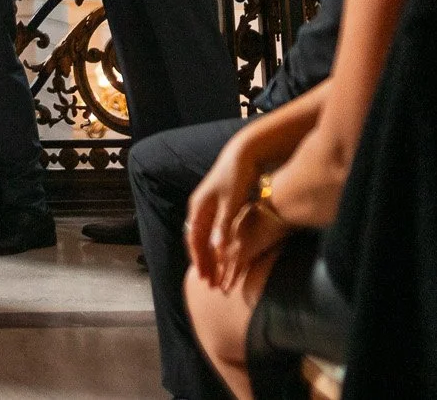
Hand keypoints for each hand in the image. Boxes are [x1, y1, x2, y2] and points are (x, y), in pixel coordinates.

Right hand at [187, 134, 265, 285]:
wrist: (243, 155)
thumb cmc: (237, 177)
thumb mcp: (231, 203)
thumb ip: (223, 225)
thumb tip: (216, 248)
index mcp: (198, 207)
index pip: (194, 240)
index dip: (199, 260)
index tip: (205, 278)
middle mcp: (199, 208)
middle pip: (196, 240)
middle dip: (202, 262)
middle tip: (208, 282)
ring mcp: (207, 206)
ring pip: (204, 236)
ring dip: (208, 255)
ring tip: (214, 272)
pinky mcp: (217, 205)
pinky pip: (211, 231)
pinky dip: (214, 245)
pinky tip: (221, 254)